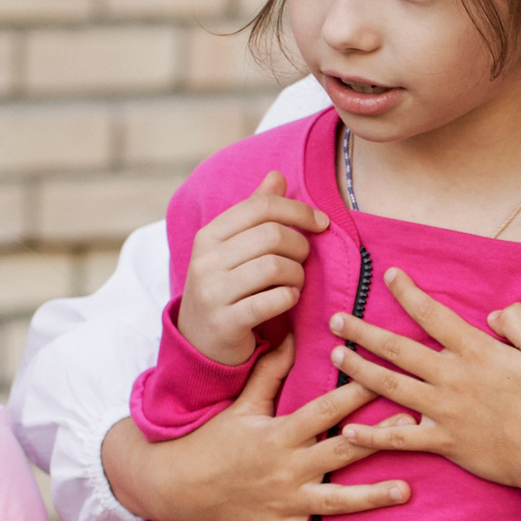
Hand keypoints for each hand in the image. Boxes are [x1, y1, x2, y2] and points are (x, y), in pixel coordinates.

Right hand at [103, 335, 405, 520]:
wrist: (174, 483)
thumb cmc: (210, 440)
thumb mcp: (240, 403)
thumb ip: (270, 371)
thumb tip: (292, 336)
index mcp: (280, 433)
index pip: (326, 409)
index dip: (358, 391)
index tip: (389, 376)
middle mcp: (287, 467)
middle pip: (340, 451)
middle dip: (378, 438)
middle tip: (415, 425)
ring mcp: (284, 501)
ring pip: (335, 500)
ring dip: (371, 497)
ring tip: (406, 491)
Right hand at [178, 170, 324, 367]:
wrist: (199, 344)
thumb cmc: (225, 289)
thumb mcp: (232, 249)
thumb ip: (255, 213)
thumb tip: (277, 176)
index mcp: (208, 236)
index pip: (261, 206)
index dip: (298, 210)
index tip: (321, 223)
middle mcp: (206, 260)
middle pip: (272, 235)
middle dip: (300, 246)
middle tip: (303, 260)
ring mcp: (212, 292)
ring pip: (276, 267)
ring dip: (298, 275)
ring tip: (295, 282)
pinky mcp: (226, 322)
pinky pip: (274, 300)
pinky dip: (290, 298)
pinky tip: (288, 299)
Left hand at [329, 268, 520, 489]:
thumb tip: (493, 313)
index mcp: (476, 352)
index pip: (433, 315)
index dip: (408, 293)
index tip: (389, 276)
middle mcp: (452, 378)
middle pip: (398, 349)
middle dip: (363, 332)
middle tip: (337, 319)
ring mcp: (444, 411)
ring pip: (391, 386)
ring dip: (359, 370)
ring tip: (336, 357)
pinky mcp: (443, 442)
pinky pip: (400, 439)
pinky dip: (372, 437)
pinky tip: (348, 431)